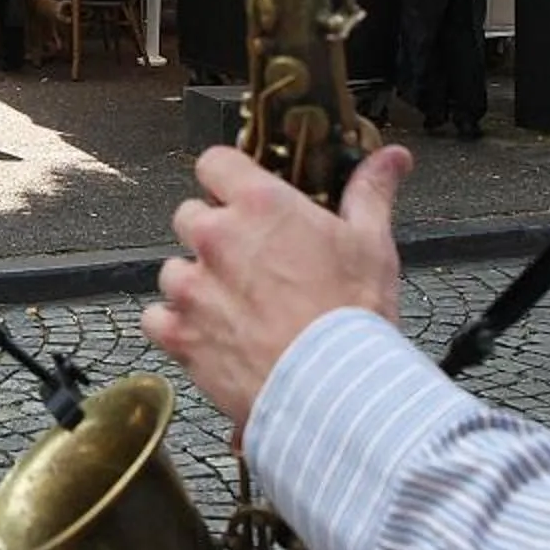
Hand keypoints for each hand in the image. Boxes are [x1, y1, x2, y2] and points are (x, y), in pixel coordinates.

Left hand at [143, 141, 415, 428]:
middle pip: (190, 215)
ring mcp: (191, 287)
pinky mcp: (178, 334)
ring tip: (235, 306)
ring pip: (173, 269)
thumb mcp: (372, 244)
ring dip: (195, 282)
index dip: (226, 178)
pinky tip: (209, 335)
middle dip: (212, 233)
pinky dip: (176, 326)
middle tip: (248, 260)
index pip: (214, 162)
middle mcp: (215, 238)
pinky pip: (157, 318)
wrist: (333, 391)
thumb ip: (371, 192)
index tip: (241, 196)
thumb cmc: (354, 316)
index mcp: (259, 205)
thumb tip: (392, 157)